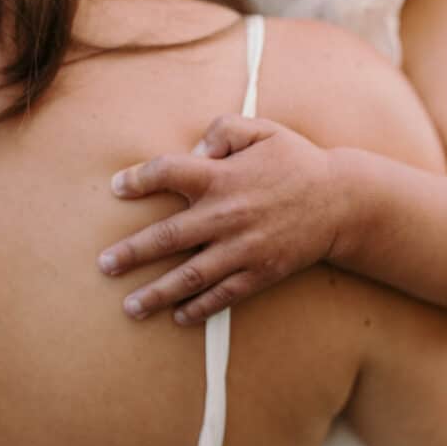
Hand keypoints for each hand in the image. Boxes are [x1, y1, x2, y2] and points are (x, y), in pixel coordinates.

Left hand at [99, 115, 347, 324]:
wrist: (343, 202)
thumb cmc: (295, 161)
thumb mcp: (263, 130)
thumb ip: (223, 130)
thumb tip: (194, 149)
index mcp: (222, 176)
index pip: (168, 172)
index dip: (139, 179)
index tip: (117, 188)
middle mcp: (227, 214)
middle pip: (168, 236)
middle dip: (132, 253)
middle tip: (104, 266)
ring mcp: (243, 248)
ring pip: (190, 275)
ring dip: (157, 293)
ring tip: (130, 307)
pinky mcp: (260, 272)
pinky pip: (223, 294)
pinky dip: (200, 307)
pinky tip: (178, 316)